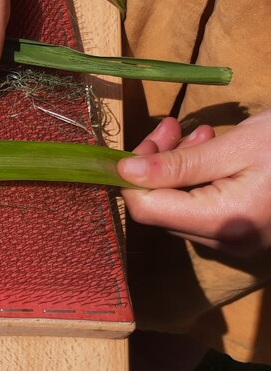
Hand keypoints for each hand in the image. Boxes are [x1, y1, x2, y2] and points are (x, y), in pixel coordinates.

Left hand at [118, 113, 270, 255]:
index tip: (142, 143)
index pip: (146, 209)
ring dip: (177, 168)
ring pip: (180, 207)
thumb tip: (125, 172)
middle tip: (170, 127)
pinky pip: (203, 209)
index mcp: (223, 222)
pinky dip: (198, 178)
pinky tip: (212, 149)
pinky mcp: (245, 233)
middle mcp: (226, 243)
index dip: (131, 177)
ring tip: (198, 133)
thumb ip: (179, 164)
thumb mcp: (237, 147)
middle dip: (156, 165)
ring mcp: (237, 242)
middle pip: (161, 208)